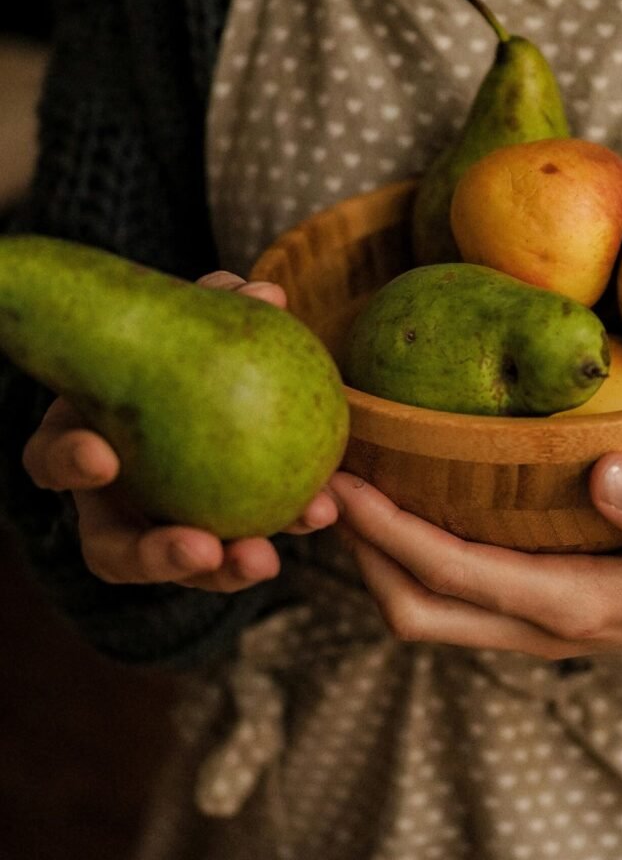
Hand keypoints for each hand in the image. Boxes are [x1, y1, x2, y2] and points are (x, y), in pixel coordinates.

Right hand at [20, 271, 341, 591]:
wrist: (209, 378)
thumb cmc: (183, 347)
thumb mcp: (191, 324)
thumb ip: (215, 305)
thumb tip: (265, 295)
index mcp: (88, 445)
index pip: (53, 460)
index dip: (69, 462)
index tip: (103, 458)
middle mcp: (117, 502)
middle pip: (116, 549)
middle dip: (156, 556)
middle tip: (201, 548)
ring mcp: (165, 528)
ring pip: (186, 566)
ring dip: (225, 569)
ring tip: (265, 559)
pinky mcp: (222, 535)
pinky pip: (249, 542)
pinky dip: (284, 525)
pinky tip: (323, 509)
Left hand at [329, 453, 621, 658]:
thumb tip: (606, 472)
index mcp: (575, 604)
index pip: (454, 575)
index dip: (389, 534)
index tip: (344, 484)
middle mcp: (540, 625)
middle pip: (417, 608)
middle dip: (363, 554)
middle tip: (327, 485)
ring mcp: (532, 625)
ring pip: (427, 609)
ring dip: (379, 560)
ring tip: (352, 492)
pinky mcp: (535, 610)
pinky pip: (453, 596)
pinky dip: (413, 559)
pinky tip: (410, 506)